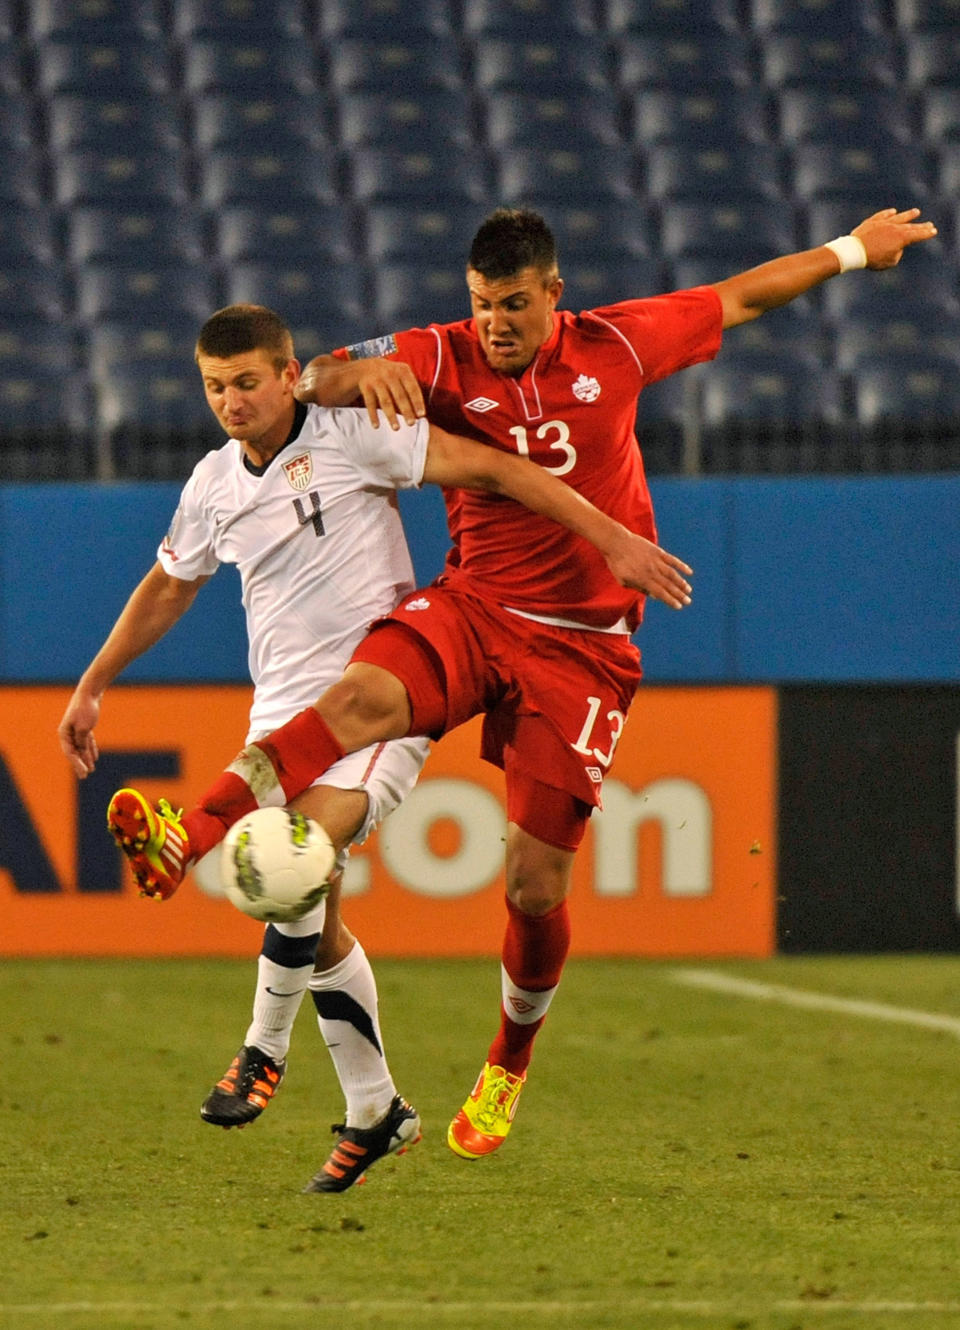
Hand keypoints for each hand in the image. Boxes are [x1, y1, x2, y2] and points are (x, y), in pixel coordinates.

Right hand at [58, 690, 100, 777]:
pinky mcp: (84, 726)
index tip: (84, 772)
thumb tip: (81, 750)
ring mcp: (76, 729)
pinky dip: (90, 749)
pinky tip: (95, 757)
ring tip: (91, 769)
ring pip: (81, 747)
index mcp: (64, 733)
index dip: (77, 764)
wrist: (90, 692)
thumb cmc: (85, 708)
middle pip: (74, 751)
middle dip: (80, 764)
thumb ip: (82, 740)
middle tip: (85, 776)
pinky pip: (86, 741)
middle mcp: (68, 732)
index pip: (70, 752)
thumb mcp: (84, 727)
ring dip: (86, 758)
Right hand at [296, 357, 424, 429]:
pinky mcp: (362, 382)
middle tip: (411, 425)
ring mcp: (374, 375)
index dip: (417, 401)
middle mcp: (388, 369)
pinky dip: (373, 415)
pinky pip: (370, 402)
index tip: (421, 415)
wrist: (352, 370)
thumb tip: (418, 411)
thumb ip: (404, 388)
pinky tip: (376, 426)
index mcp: (400, 368)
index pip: (412, 386)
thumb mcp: (392, 379)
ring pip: (386, 399)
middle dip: (406, 410)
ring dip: (391, 415)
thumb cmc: (378, 379)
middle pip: (400, 393)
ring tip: (396, 428)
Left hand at [605, 531, 692, 609]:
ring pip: (672, 574)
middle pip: (668, 585)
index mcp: (643, 580)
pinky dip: (681, 566)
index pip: (660, 593)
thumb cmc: (617, 564)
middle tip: (688, 601)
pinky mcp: (658, 552)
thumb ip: (639, 588)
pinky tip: (689, 572)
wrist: (616, 543)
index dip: (670, 600)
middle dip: (679, 595)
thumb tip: (653, 595)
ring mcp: (656, 561)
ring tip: (688, 590)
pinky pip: (672, 560)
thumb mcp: (623, 580)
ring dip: (681, 582)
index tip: (679, 606)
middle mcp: (652, 572)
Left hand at [852, 207, 937, 269]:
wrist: (854, 251)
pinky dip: (888, 213)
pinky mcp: (872, 221)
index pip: (917, 235)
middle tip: (929, 225)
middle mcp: (895, 228)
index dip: (926, 234)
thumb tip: (896, 248)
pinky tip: (893, 212)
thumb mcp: (889, 262)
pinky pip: (882, 216)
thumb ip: (896, 254)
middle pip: (910, 226)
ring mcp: (884, 223)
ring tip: (916, 212)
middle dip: (921, 226)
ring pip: (899, 217)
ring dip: (908, 215)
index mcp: (901, 238)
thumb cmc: (872, 259)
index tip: (933, 231)